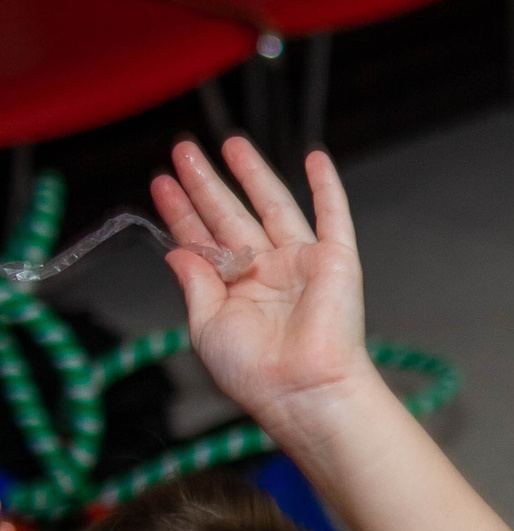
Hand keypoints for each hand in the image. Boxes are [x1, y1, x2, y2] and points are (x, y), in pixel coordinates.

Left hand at [151, 138, 375, 440]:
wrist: (303, 387)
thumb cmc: (255, 370)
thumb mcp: (207, 327)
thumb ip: (194, 284)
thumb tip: (178, 250)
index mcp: (235, 289)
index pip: (203, 239)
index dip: (181, 210)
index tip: (161, 183)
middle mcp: (267, 270)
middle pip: (231, 214)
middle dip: (205, 182)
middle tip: (184, 150)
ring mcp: (301, 261)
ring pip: (273, 205)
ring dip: (253, 173)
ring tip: (230, 143)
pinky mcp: (335, 259)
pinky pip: (332, 215)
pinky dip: (326, 186)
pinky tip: (314, 158)